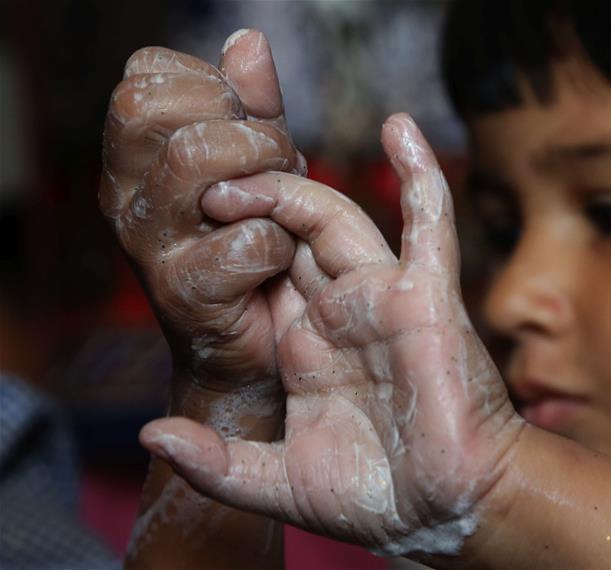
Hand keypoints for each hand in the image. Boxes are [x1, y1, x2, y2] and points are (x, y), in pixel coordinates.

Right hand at [101, 30, 302, 390]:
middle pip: (153, 110)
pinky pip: (245, 239)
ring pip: (195, 160)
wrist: (255, 345)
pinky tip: (277, 257)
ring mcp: (150, 247)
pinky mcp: (187, 295)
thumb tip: (248, 41)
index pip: (142, 79)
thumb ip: (251, 106)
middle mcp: (126, 198)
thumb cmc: (254, 244)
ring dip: (265, 172)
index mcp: (135, 160)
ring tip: (282, 203)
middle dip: (240, 125)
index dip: (210, 85)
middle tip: (277, 161)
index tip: (246, 124)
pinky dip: (279, 242)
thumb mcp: (255, 166)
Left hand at [139, 114, 524, 556]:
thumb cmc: (375, 498)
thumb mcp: (276, 482)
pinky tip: (399, 128)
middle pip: (287, 237)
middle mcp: (340, 313)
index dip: (225, 245)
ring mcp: (382, 299)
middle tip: (198, 188)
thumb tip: (151, 437)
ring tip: (240, 175)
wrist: (446, 510)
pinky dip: (421, 176)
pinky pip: (429, 226)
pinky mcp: (427, 297)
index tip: (181, 219)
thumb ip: (216, 464)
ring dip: (291, 188)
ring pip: (336, 220)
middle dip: (245, 206)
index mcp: (306, 347)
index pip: (258, 276)